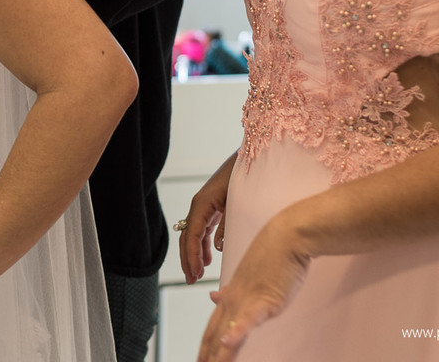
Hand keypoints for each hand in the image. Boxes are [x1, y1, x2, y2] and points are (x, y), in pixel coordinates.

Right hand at [180, 158, 233, 284]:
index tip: (195, 274)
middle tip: (191, 280)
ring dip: (194, 253)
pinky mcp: (212, 206)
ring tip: (198, 273)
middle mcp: (200, 205)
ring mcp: (204, 205)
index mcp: (202, 204)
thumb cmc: (244, 177)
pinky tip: (209, 258)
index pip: (192, 235)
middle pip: (187, 236)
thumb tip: (220, 247)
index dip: (192, 256)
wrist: (251, 158)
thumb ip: (227, 226)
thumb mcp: (237, 204)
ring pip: (193, 234)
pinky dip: (203, 244)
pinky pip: (202, 229)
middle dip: (188, 259)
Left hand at [197, 213, 310, 361]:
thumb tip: (214, 297)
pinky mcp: (264, 299)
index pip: (212, 326)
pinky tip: (227, 343)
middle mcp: (234, 299)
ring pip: (227, 331)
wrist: (288, 236)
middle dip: (206, 355)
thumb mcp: (247, 275)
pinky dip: (237, 331)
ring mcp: (247, 299)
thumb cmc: (273, 255)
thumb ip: (232, 290)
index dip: (205, 346)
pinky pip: (248, 318)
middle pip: (215, 333)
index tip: (199, 360)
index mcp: (231, 295)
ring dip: (218, 353)